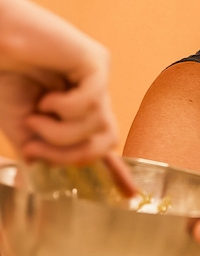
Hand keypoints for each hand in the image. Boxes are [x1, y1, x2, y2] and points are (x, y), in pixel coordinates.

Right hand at [0, 0, 133, 193]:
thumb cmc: (5, 77)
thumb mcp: (21, 126)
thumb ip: (41, 150)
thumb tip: (51, 172)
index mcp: (79, 110)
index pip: (105, 142)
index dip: (118, 170)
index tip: (131, 195)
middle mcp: (95, 95)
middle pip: (106, 142)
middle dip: (71, 154)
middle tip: (36, 147)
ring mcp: (99, 78)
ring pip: (98, 125)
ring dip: (59, 131)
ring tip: (36, 114)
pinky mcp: (97, 60)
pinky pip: (93, 101)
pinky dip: (65, 108)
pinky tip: (47, 95)